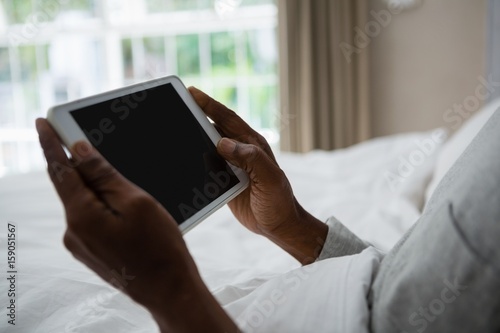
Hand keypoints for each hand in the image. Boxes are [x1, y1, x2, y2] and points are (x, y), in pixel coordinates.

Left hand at [36, 118, 238, 332]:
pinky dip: (101, 204)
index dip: (51, 143)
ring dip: (95, 186)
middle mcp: (73, 232)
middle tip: (85, 140)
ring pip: (83, 202)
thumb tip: (79, 151)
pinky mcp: (91, 251)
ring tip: (120, 182)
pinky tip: (123, 205)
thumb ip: (104, 176)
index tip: (42, 122)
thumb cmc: (160, 247)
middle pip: (71, 185)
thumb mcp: (136, 202)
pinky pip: (90, 218)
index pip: (60, 170)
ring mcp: (81, 244)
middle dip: (77, 163)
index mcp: (81, 216)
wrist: (169, 288)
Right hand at [189, 87, 327, 262]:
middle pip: (215, 127)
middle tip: (177, 103)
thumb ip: (250, 158)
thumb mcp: (270, 179)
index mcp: (252, 145)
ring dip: (193, 135)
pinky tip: (181, 156)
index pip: (228, 119)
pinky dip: (195, 158)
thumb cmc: (278, 201)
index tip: (192, 92)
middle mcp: (241, 151)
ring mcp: (232, 165)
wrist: (278, 225)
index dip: (210, 105)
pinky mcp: (224, 180)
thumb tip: (223, 143)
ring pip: (208, 144)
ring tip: (173, 125)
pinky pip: (206, 165)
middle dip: (197, 114)